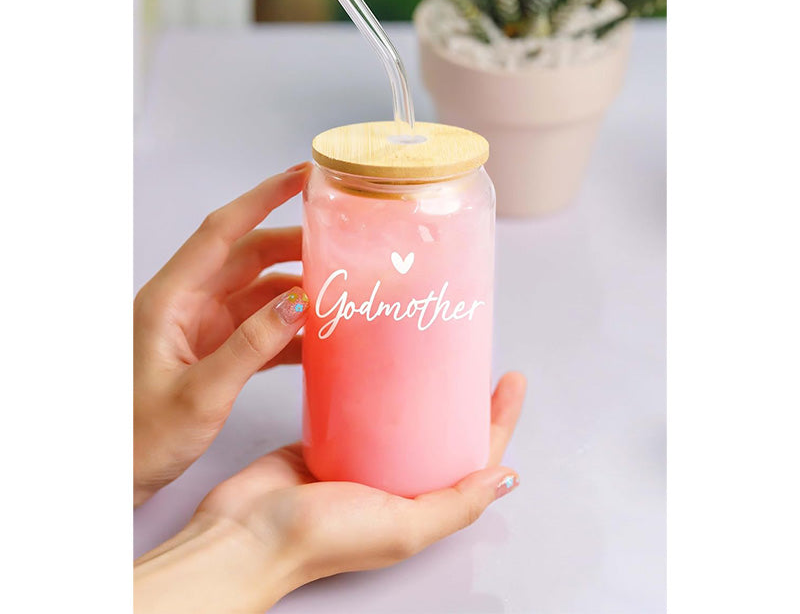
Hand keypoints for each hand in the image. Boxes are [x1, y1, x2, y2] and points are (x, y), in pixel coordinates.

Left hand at [134, 163, 310, 505]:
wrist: (110, 479)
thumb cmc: (137, 438)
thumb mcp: (199, 393)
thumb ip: (252, 345)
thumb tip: (300, 301)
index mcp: (171, 298)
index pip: (222, 231)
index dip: (263, 198)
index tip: (301, 175)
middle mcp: (188, 303)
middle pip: (249, 257)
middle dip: (296, 248)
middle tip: (342, 246)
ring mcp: (202, 327)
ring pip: (259, 291)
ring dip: (297, 292)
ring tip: (339, 295)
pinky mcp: (213, 351)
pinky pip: (259, 326)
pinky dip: (288, 329)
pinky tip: (317, 340)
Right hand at [134, 372, 525, 612]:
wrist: (246, 533)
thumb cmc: (320, 539)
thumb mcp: (402, 527)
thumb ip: (456, 505)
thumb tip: (507, 477)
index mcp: (419, 503)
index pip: (474, 456)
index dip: (498, 420)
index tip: (511, 379)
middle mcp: (395, 481)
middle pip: (441, 432)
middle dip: (462, 397)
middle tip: (473, 356)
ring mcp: (360, 457)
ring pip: (402, 417)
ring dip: (421, 388)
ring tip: (435, 350)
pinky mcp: (328, 436)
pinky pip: (360, 407)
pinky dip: (376, 387)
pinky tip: (384, 361)